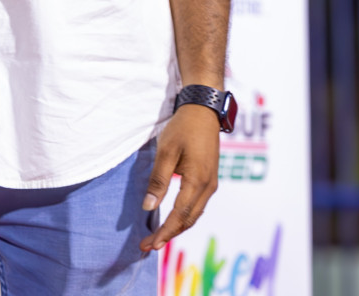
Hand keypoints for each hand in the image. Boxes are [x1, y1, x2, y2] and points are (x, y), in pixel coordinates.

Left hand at [140, 104, 221, 252]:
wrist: (203, 112)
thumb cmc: (182, 129)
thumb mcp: (166, 152)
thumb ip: (158, 180)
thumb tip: (148, 207)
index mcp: (197, 182)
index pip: (179, 216)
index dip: (165, 232)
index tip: (150, 244)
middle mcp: (208, 188)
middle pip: (188, 220)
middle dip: (169, 235)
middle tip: (148, 246)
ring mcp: (211, 185)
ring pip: (194, 215)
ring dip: (176, 228)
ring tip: (157, 238)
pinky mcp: (209, 180)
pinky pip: (197, 206)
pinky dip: (184, 217)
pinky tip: (172, 221)